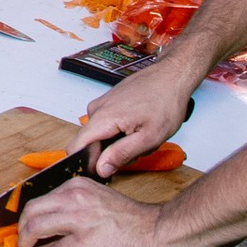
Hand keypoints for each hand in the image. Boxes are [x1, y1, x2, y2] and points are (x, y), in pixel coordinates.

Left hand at [15, 176, 178, 246]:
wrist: (157, 231)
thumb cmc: (132, 220)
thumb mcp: (99, 199)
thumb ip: (75, 204)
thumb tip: (51, 219)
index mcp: (77, 185)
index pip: (41, 196)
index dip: (27, 212)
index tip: (22, 223)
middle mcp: (74, 198)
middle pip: (31, 210)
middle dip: (21, 228)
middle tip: (20, 240)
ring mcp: (78, 220)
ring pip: (35, 227)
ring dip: (25, 242)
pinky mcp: (83, 242)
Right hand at [69, 53, 196, 174]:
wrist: (172, 76)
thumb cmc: (165, 102)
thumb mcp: (149, 137)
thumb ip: (121, 154)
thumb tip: (100, 169)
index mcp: (102, 118)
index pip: (75, 148)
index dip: (87, 164)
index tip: (106, 170)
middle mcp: (96, 109)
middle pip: (90, 144)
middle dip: (111, 153)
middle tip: (138, 149)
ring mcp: (102, 104)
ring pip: (101, 135)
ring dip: (119, 142)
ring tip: (142, 136)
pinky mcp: (108, 102)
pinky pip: (107, 125)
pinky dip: (122, 131)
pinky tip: (139, 126)